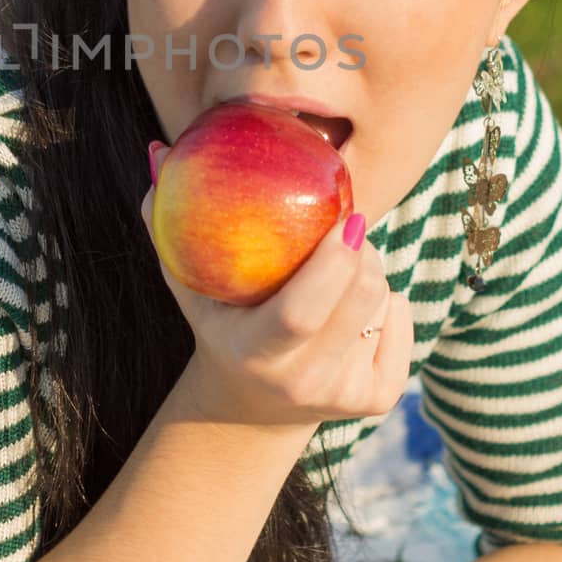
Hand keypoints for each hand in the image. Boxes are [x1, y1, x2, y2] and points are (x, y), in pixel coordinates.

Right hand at [142, 143, 414, 428]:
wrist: (250, 411)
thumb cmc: (219, 324)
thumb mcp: (188, 285)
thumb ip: (166, 224)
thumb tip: (157, 151)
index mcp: (253, 353)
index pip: (299, 314)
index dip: (332, 265)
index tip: (346, 217)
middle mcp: (301, 381)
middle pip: (359, 300)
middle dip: (363, 250)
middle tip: (347, 225)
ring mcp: (343, 395)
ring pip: (384, 303)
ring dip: (370, 270)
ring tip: (341, 267)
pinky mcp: (378, 398)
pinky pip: (403, 321)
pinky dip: (391, 301)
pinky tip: (359, 306)